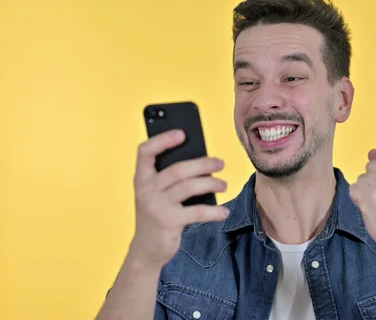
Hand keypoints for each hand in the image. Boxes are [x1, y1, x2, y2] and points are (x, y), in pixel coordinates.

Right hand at [129, 129, 229, 268]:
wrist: (147, 250)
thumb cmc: (158, 215)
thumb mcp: (158, 195)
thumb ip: (171, 179)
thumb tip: (203, 163)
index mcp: (142, 179)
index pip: (145, 152)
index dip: (162, 140)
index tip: (182, 134)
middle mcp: (146, 190)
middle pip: (178, 169)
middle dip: (203, 163)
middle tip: (220, 162)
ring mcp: (156, 206)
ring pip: (190, 187)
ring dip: (212, 183)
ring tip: (224, 185)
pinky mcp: (168, 222)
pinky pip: (197, 212)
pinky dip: (214, 211)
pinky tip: (224, 211)